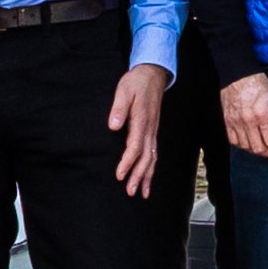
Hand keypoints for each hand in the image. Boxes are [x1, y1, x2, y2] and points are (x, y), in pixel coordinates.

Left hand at [109, 64, 169, 195]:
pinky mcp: (152, 131)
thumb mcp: (124, 90)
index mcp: (141, 121)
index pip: (135, 146)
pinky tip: (148, 178)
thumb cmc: (136, 82)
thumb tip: (113, 125)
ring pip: (152, 158)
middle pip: (146, 157)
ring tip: (142, 193)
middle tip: (131, 191)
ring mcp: (153, 131)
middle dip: (139, 176)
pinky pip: (154, 153)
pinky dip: (152, 168)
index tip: (120, 175)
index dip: (127, 162)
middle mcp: (149, 129)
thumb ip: (118, 108)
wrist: (153, 75)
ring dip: (147, 176)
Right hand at [220, 73, 267, 161]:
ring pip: (246, 147)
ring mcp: (236, 122)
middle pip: (258, 148)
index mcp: (262, 114)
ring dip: (257, 150)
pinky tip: (250, 141)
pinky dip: (243, 145)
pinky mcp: (227, 121)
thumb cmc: (258, 84)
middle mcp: (248, 120)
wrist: (238, 74)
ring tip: (264, 145)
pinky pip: (234, 141)